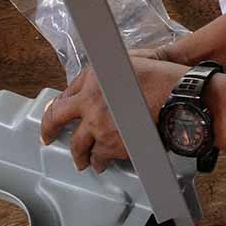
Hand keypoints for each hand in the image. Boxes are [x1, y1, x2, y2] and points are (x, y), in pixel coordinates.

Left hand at [40, 55, 186, 173]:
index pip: (67, 91)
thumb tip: (103, 82)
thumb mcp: (130, 61)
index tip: (58, 110)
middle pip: (56, 116)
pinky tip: (101, 164)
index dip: (62, 104)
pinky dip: (99, 161)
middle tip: (48, 137)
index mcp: (92, 76)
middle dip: (49, 129)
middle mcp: (89, 99)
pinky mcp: (109, 143)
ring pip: (77, 144)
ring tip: (80, 160)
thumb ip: (110, 73)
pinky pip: (98, 157)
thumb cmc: (161, 78)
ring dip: (78, 153)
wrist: (177, 98)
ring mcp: (97, 124)